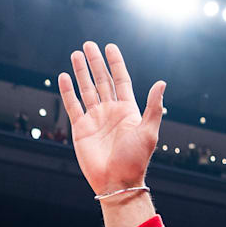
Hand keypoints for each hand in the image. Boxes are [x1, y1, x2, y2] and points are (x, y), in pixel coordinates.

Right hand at [59, 42, 165, 194]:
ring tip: (76, 54)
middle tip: (89, 44)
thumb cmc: (135, 160)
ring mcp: (95, 119)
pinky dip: (67, 91)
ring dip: (81, 72)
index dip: (116, 64)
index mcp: (128, 111)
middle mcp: (111, 112)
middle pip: (102, 81)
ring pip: (87, 89)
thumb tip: (161, 83)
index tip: (110, 47)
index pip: (121, 80)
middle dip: (96, 63)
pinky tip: (64, 76)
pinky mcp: (81, 128)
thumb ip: (153, 107)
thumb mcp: (148, 132)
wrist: (117, 181)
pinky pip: (73, 105)